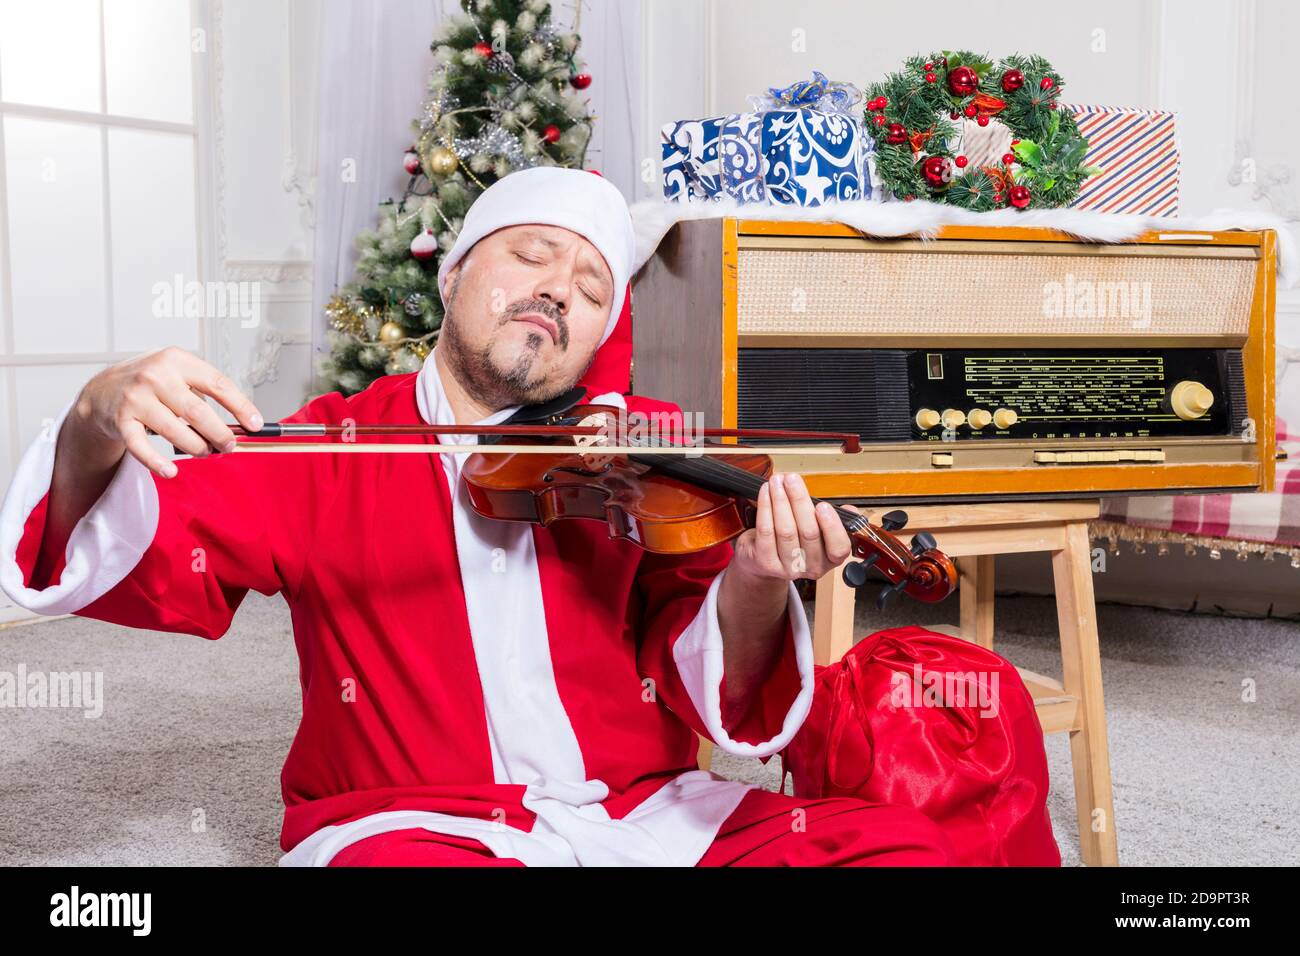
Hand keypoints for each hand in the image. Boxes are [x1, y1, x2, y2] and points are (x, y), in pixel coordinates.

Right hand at [69, 346, 262, 478]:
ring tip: (205, 452)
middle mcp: (156, 376)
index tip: (255, 424)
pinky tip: (171, 471)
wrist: (102, 390)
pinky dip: (157, 463)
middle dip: (219, 434)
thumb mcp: (178, 374)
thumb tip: (239, 423)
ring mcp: (136, 398)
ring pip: (175, 431)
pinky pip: (142, 447)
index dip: (240, 406)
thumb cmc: (151, 384)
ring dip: (196, 448)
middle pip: (198, 412)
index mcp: (177, 360)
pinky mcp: (121, 420)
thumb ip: (204, 393)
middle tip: (229, 445)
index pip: (217, 384)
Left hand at [729, 472, 855, 583]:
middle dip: (799, 500)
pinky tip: (766, 492)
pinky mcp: (766, 562)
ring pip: (785, 530)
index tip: (823, 505)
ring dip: (780, 500)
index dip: (832, 526)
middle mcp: (811, 567)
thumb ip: (837, 519)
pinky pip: (766, 531)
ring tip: (777, 481)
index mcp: (830, 559)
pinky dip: (765, 507)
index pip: (838, 548)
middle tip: (792, 479)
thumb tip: (849, 510)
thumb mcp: (823, 531)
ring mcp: (788, 567)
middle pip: (808, 532)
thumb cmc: (799, 539)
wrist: (768, 561)